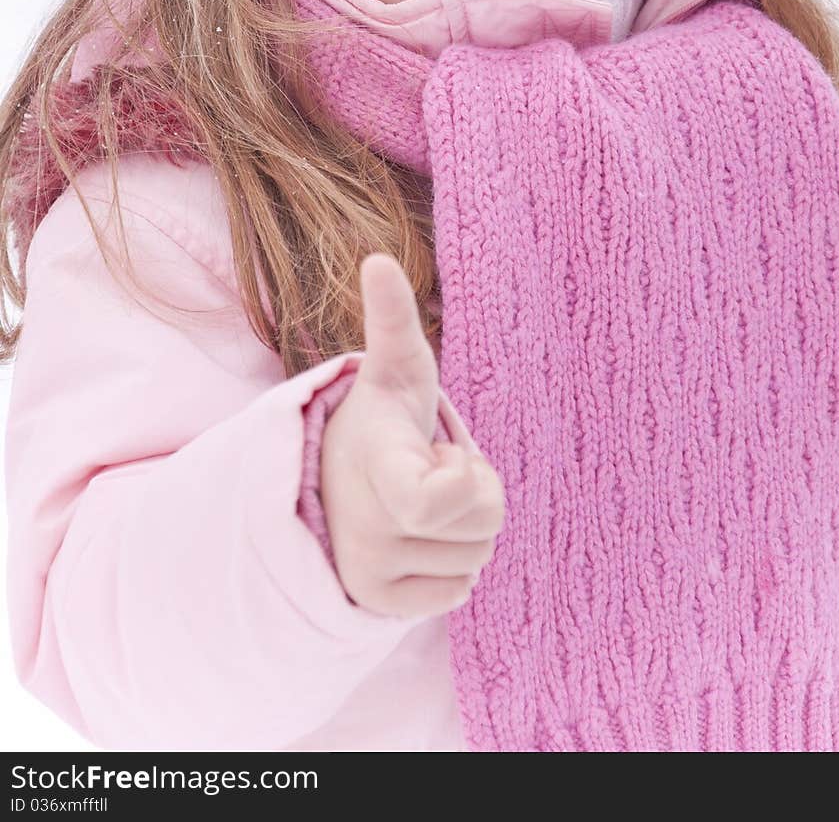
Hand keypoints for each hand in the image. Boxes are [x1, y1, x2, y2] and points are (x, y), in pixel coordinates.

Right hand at [320, 252, 504, 617]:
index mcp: (377, 469)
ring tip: (425, 500)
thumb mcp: (396, 370)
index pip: (443, 500)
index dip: (466, 478)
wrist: (329, 478)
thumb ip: (393, 318)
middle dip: (476, 494)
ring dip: (465, 531)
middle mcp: (366, 528)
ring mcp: (368, 573)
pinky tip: (422, 536)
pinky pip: (457, 596)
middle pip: (484, 529)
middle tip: (436, 470)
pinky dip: (453, 568)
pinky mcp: (378, 604)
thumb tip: (377, 258)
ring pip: (475, 564)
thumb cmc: (380, 418)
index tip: (445, 455)